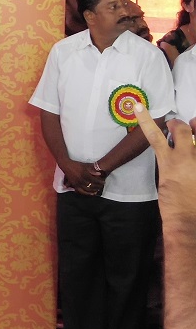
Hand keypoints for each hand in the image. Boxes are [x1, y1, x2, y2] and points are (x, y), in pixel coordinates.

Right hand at [62, 159, 104, 195]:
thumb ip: (92, 170)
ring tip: (97, 191)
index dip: (100, 182)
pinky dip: (86, 193)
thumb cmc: (76, 165)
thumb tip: (100, 174)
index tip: (103, 182)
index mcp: (84, 174)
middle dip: (97, 187)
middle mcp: (81, 179)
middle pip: (91, 185)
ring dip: (93, 191)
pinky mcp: (74, 185)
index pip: (94, 180)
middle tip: (101, 187)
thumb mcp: (85, 166)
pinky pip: (80, 191)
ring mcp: (77, 183)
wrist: (66, 165)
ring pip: (86, 189)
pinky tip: (90, 193)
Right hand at [135, 104, 195, 226]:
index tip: (139, 108)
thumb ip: (169, 160)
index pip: (155, 134)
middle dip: (178, 125)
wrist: (187, 220)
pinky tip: (192, 157)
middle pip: (182, 129)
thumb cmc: (173, 203)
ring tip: (192, 130)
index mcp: (170, 162)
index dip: (146, 119)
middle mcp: (187, 158)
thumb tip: (172, 147)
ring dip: (195, 133)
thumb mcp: (165, 180)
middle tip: (175, 126)